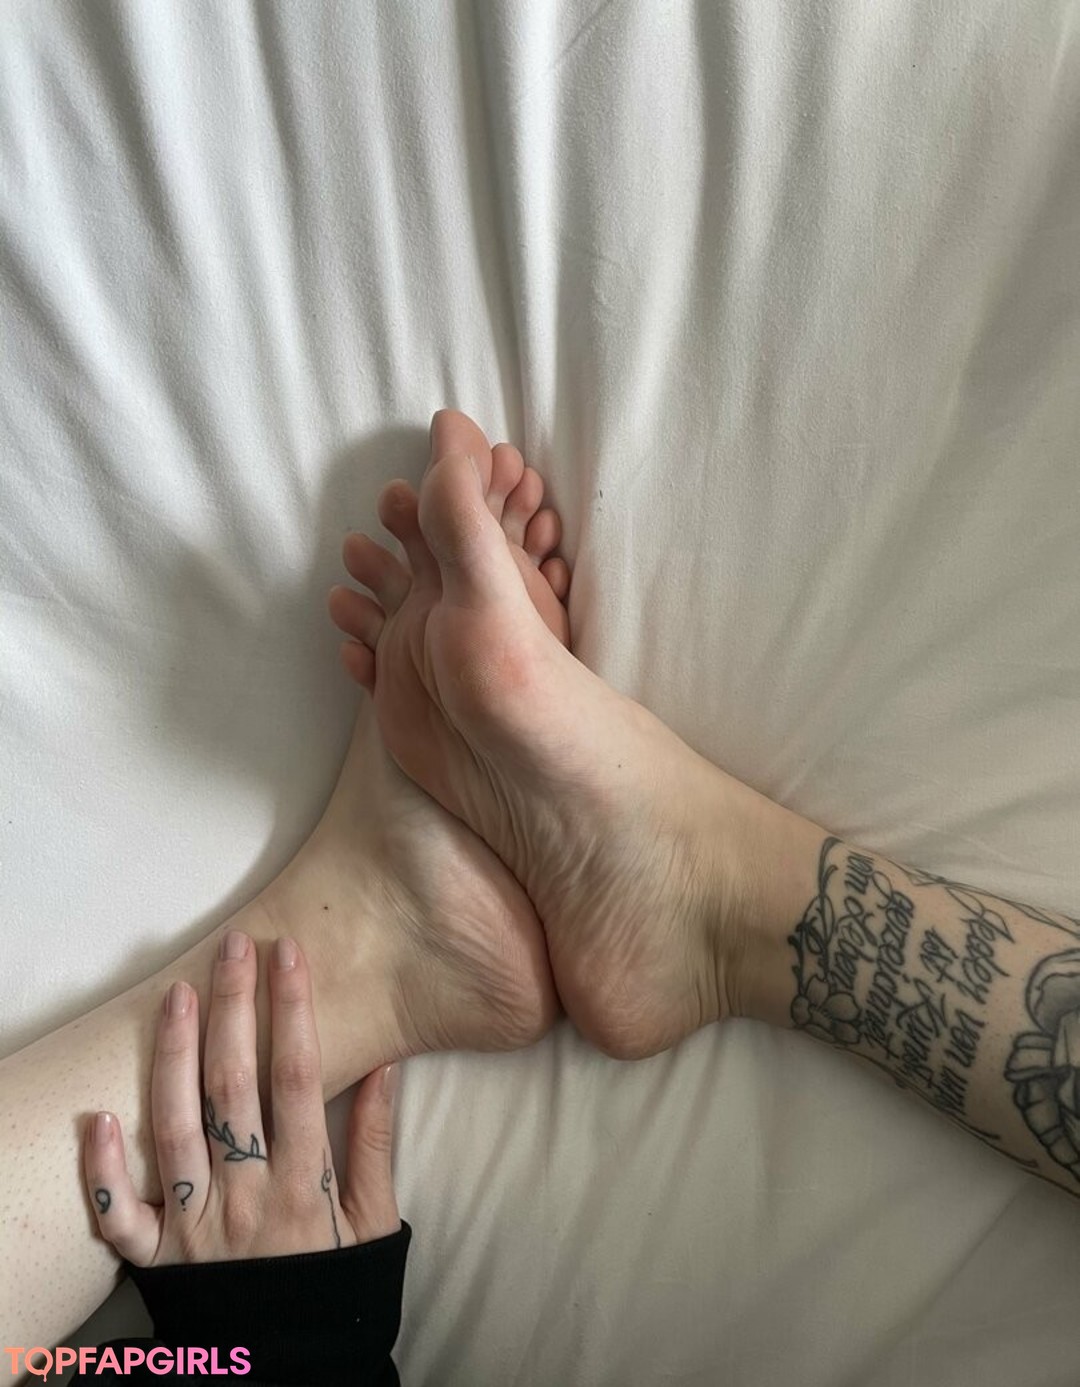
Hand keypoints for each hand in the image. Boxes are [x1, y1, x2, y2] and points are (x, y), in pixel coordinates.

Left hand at [83, 931, 399, 1263]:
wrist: (295, 1370)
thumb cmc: (340, 1289)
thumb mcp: (377, 1222)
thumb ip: (377, 1143)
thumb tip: (387, 1062)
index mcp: (307, 1187)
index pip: (301, 1079)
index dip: (294, 1011)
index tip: (290, 953)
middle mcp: (246, 1199)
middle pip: (235, 1089)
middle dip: (235, 1009)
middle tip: (233, 947)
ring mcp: (196, 1229)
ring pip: (176, 1129)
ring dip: (175, 1057)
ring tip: (178, 995)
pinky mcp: (158, 1260)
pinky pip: (122, 1215)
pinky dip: (106, 1170)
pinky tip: (98, 1116)